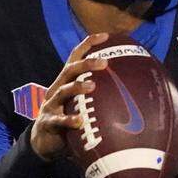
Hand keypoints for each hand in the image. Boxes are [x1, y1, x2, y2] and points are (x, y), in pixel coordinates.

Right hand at [31, 33, 109, 160]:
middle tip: (105, 63)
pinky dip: (69, 120)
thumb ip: (99, 95)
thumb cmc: (70, 119)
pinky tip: (80, 121)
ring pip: (63, 92)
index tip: (105, 36)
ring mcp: (50, 105)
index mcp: (66, 82)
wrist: (45, 142)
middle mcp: (57, 89)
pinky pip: (58, 120)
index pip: (75, 58)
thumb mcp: (83, 104)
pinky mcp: (47, 122)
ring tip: (92, 86)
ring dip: (77, 87)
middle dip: (86, 64)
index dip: (88, 45)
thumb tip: (133, 90)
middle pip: (70, 70)